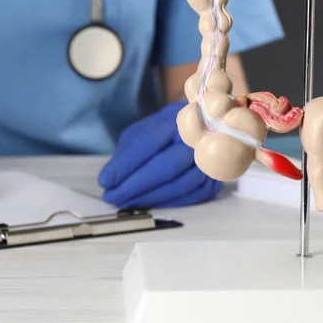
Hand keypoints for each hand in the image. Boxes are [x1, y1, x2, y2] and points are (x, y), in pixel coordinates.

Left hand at [98, 102, 222, 207]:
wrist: (202, 129)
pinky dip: (170, 203)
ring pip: (182, 183)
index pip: (148, 143)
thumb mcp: (141, 134)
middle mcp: (197, 136)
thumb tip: (108, 181)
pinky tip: (151, 203)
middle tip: (113, 198)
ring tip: (128, 202)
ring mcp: (211, 157)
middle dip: (136, 186)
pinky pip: (194, 195)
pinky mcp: (217, 176)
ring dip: (152, 198)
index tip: (105, 182)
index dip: (126, 165)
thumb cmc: (165, 133)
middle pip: (167, 166)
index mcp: (174, 119)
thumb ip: (126, 155)